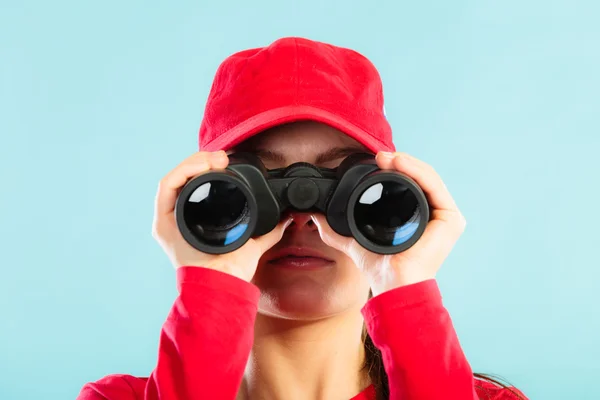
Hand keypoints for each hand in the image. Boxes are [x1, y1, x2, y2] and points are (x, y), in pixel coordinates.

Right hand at [152, 151, 291, 281]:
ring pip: (174, 178)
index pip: (195, 185)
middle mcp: (177, 220)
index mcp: (194, 223)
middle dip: (201, 161)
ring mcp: (169, 220)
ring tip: (213, 160)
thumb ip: (268, 233)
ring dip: (193, 162)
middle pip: (183, 178)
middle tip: (221, 158)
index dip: (207, 167)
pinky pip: (166, 186)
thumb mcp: (253, 246)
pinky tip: (200, 166)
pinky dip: (182, 171)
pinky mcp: (165, 221)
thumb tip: (285, 220)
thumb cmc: (231, 273)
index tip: (226, 162)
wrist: (220, 285)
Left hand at [311, 151, 466, 295]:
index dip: (393, 167)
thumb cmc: (380, 267)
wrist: (392, 283)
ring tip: (386, 157)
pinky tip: (400, 163)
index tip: (374, 160)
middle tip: (378, 155)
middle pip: (418, 176)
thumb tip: (315, 216)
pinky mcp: (451, 219)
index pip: (409, 182)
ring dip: (407, 162)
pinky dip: (417, 171)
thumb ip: (335, 229)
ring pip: (427, 177)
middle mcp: (433, 213)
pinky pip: (435, 186)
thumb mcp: (354, 239)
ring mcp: (445, 216)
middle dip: (399, 161)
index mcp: (417, 215)